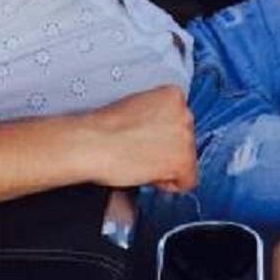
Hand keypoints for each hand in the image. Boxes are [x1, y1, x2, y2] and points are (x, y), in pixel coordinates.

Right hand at [82, 85, 197, 192]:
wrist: (92, 143)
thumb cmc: (104, 128)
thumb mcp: (137, 107)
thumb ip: (157, 116)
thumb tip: (161, 131)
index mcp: (174, 95)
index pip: (181, 121)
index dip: (162, 135)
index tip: (147, 139)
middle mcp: (185, 113)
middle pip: (186, 140)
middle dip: (167, 150)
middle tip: (141, 151)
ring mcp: (186, 137)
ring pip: (187, 160)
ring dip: (166, 165)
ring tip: (140, 160)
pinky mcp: (182, 161)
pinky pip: (188, 181)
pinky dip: (169, 184)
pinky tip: (148, 174)